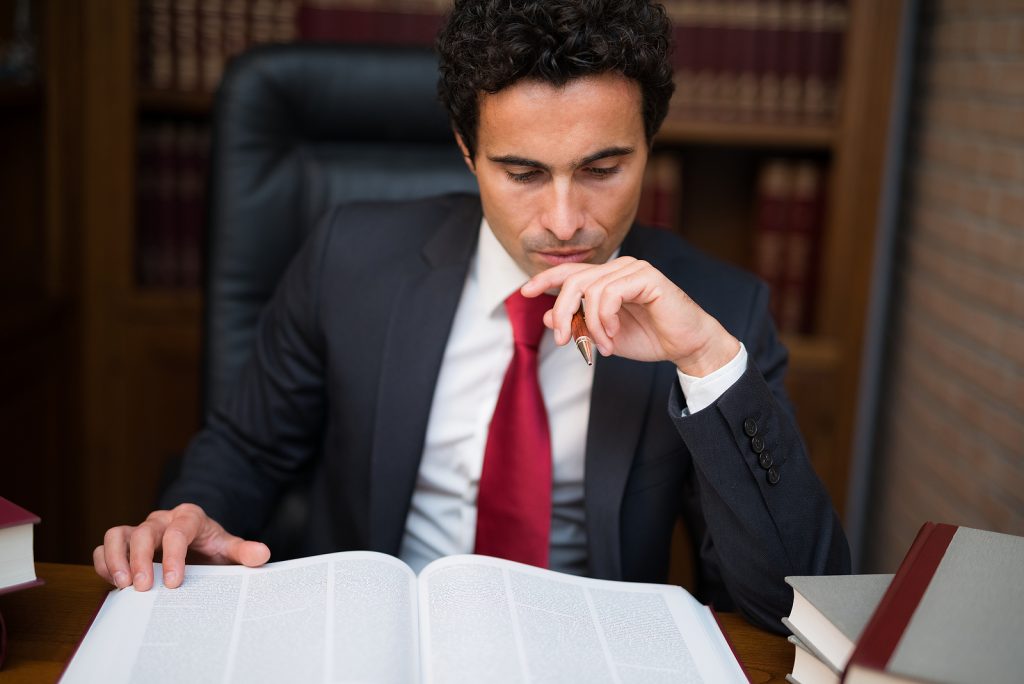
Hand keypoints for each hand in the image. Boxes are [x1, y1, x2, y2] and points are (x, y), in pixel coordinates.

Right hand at [93, 503, 270, 590]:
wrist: (199, 543)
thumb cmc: (213, 546)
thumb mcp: (229, 548)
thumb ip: (244, 551)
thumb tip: (262, 554)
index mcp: (190, 518)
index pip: (179, 531)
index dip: (174, 555)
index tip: (175, 581)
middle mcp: (162, 521)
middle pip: (145, 532)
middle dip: (141, 560)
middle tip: (145, 588)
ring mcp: (141, 530)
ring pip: (118, 534)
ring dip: (117, 559)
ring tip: (122, 586)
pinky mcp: (125, 543)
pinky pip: (106, 547)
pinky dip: (104, 562)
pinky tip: (113, 584)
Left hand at [521, 257, 739, 376]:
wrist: (686, 346)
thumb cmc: (650, 338)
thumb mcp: (604, 336)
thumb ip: (578, 323)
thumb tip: (546, 315)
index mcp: (608, 278)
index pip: (570, 272)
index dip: (545, 279)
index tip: (524, 292)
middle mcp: (619, 268)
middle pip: (573, 280)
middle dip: (561, 311)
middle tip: (563, 339)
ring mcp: (633, 269)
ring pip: (590, 290)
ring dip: (591, 325)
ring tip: (602, 346)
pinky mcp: (647, 277)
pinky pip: (609, 294)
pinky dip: (605, 319)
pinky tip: (613, 334)